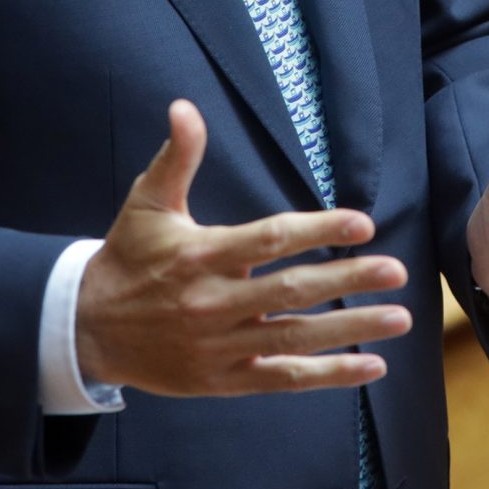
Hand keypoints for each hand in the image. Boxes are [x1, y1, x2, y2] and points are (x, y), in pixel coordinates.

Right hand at [75, 100, 410, 394]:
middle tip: (396, 271)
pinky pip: (284, 378)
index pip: (270, 240)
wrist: (88, 329)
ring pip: (296, 338)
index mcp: (201, 256)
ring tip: (400, 318)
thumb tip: (185, 107)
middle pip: (292, 291)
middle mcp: (213, 303)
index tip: (362, 223)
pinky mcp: (223, 380)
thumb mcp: (147, 203)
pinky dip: (329, 375)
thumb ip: (176, 157)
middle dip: (348, 280)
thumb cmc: (127, 258)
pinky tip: (371, 366)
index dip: (318, 231)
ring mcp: (220, 346)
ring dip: (352, 329)